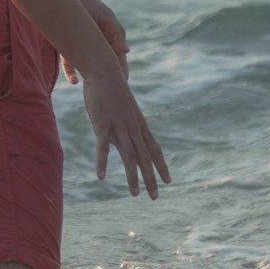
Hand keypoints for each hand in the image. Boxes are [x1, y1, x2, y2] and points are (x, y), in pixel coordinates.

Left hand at [61, 0, 128, 85]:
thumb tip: (127, 51)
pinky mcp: (65, 46)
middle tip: (109, 91)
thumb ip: (117, 31)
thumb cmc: (85, 2)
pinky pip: (69, 63)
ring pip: (86, 65)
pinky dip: (71, 72)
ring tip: (91, 88)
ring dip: (89, 76)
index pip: (117, 55)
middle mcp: (94, 41)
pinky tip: (73, 80)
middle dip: (106, 76)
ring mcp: (79, 44)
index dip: (121, 68)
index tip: (123, 82)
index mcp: (108, 33)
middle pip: (103, 63)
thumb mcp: (105, 15)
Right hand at [82, 60, 170, 199]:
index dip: (161, 166)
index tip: (168, 181)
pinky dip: (102, 162)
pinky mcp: (102, 124)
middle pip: (144, 158)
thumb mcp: (126, 107)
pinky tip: (101, 177)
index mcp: (140, 124)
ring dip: (133, 177)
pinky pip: (103, 147)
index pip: (154, 149)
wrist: (105, 70)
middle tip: (155, 197)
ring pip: (129, 156)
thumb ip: (127, 123)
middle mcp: (133, 127)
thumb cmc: (114, 89)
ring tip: (135, 194)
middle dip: (151, 178)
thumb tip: (127, 133)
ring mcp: (119, 126)